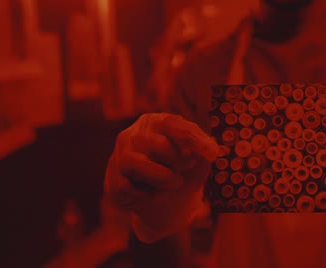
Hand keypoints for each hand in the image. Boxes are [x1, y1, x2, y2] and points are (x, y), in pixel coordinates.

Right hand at [104, 113, 217, 242]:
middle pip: (154, 144)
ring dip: (161, 177)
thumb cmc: (185, 172)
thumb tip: (211, 148)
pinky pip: (125, 187)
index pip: (172, 124)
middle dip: (176, 159)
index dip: (193, 139)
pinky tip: (153, 194)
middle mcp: (133, 134)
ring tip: (176, 182)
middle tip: (188, 166)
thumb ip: (204, 150)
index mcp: (156, 122)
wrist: (169, 204)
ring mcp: (119, 157)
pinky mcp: (113, 181)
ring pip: (133, 164)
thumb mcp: (200, 159)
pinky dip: (144, 195)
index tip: (213, 154)